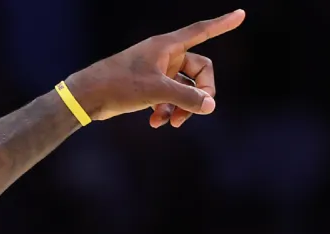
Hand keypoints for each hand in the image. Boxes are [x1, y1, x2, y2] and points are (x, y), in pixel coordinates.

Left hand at [64, 9, 244, 127]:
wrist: (87, 96)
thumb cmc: (119, 85)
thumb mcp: (157, 91)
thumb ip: (187, 97)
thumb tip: (211, 105)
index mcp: (167, 45)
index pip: (202, 31)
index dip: (223, 23)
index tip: (242, 13)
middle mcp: (165, 55)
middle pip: (199, 70)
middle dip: (199, 93)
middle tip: (196, 112)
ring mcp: (157, 71)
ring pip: (184, 88)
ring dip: (181, 107)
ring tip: (169, 122)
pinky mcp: (148, 86)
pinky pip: (169, 97)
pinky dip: (166, 110)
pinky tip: (156, 122)